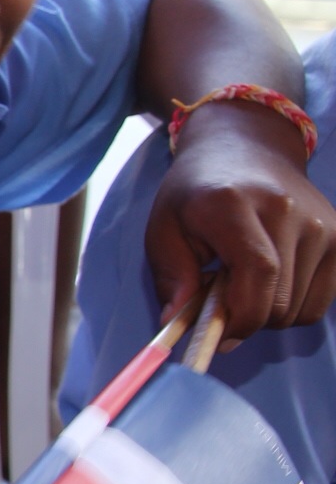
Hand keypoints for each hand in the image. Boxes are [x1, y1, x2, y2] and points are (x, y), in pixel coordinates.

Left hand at [146, 101, 335, 343]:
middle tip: (221, 305)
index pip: (259, 272)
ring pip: (303, 308)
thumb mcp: (163, 228)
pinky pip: (321, 301)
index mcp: (235, 205)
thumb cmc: (196, 194)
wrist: (245, 149)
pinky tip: (272, 282)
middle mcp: (288, 211)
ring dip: (270, 314)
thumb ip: (171, 277)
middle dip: (248, 320)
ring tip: (244, 284)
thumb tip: (178, 323)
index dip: (242, 315)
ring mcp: (322, 224)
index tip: (218, 333)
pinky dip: (294, 306)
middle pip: (281, 301)